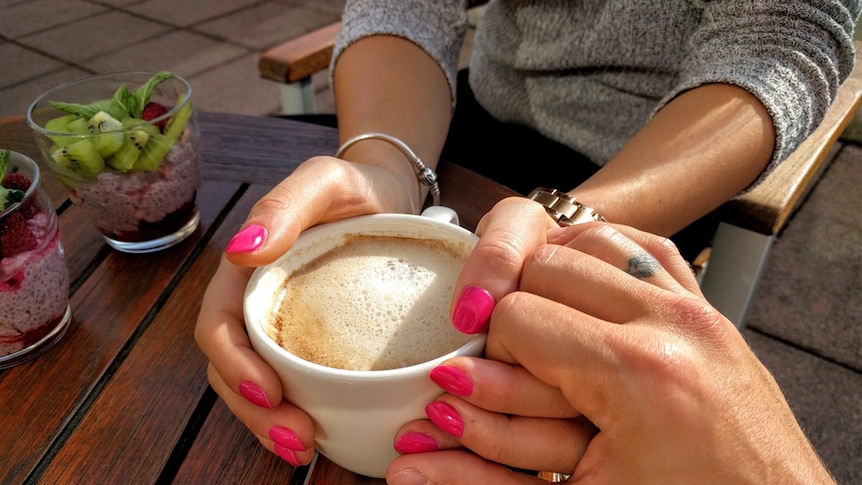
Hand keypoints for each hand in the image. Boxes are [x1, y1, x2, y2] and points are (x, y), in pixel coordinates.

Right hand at [194, 155, 415, 465]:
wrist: (390, 195)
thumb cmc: (355, 185)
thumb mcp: (324, 180)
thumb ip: (284, 205)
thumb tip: (242, 249)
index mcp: (246, 271)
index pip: (219, 326)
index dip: (234, 365)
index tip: (270, 392)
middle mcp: (257, 303)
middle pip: (233, 368)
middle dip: (256, 411)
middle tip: (298, 439)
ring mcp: (283, 326)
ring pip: (258, 386)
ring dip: (272, 424)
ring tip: (305, 448)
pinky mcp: (312, 342)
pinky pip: (295, 384)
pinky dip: (299, 414)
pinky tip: (322, 435)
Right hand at [388, 223, 833, 483]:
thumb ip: (479, 474)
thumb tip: (404, 464)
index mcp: (636, 375)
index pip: (515, 316)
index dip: (480, 352)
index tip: (466, 383)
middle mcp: (671, 326)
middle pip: (545, 266)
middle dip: (509, 312)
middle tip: (496, 361)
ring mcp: (696, 309)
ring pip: (588, 239)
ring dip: (549, 276)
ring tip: (534, 332)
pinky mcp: (707, 306)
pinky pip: (640, 246)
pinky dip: (598, 258)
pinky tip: (579, 292)